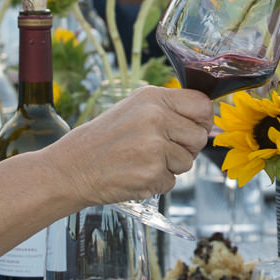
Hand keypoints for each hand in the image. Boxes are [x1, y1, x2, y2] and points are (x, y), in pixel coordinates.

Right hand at [51, 86, 210, 203]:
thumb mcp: (133, 110)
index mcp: (153, 97)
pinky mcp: (152, 173)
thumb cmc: (103, 140)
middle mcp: (156, 118)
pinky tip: (135, 173)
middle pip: (199, 136)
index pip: (202, 105)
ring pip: (188, 162)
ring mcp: (155, 146)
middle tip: (158, 150)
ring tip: (140, 160)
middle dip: (185, 148)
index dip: (202, 121)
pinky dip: (157, 182)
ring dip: (170, 167)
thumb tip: (208, 123)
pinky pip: (172, 181)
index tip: (192, 128)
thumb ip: (169, 111)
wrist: (72, 169)